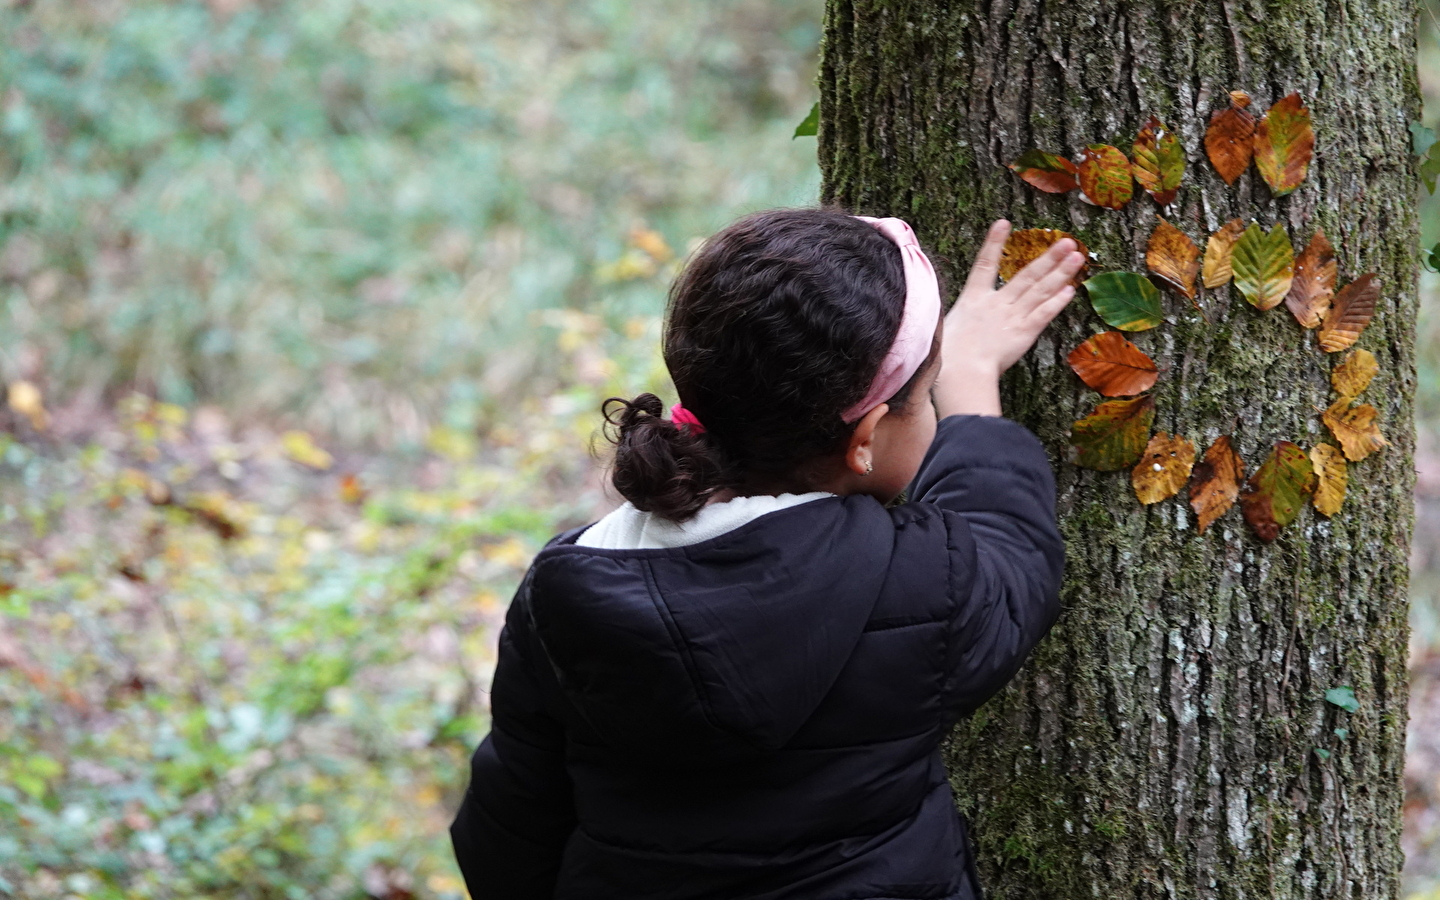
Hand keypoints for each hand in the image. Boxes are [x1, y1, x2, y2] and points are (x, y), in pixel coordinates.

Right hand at [933, 220, 1084, 416]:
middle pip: (1027, 275)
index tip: (1003, 222)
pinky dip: (1057, 301)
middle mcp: (996, 303)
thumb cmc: (945, 356)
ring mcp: (1012, 317)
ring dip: (1060, 273)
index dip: (994, 242)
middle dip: (1048, 257)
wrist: (960, 371)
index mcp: (973, 299)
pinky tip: (1070, 290)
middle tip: (1068, 241)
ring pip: (1040, 290)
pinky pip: (1044, 314)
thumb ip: (952, 318)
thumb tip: (946, 315)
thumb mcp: (940, 329)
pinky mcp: (1023, 334)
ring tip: (1077, 257)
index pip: (984, 263)